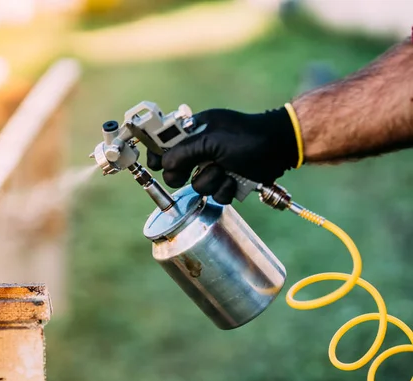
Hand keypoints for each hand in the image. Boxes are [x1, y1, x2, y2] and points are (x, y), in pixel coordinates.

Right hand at [147, 106, 299, 203]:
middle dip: (185, 174)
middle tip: (189, 173)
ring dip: (212, 181)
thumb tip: (165, 166)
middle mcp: (201, 149)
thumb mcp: (211, 141)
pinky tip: (236, 179)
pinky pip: (215, 195)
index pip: (165, 141)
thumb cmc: (247, 137)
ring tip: (226, 170)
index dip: (157, 152)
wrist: (280, 148)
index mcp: (194, 131)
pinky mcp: (227, 182)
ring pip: (197, 186)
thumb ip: (184, 152)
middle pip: (177, 169)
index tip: (153, 164)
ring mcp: (214, 166)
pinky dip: (226, 189)